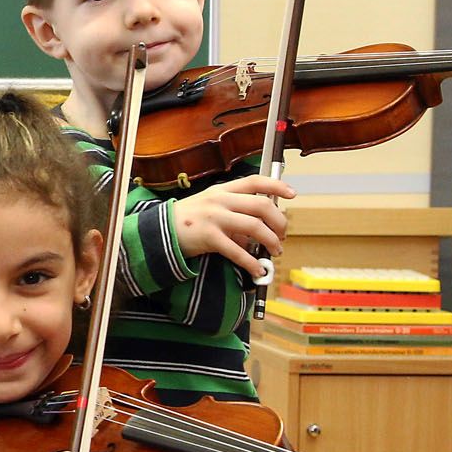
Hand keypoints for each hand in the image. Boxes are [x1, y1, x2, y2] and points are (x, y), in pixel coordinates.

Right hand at [172, 174, 294, 277]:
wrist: (159, 232)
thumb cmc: (188, 220)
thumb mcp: (211, 207)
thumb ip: (235, 213)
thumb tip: (259, 231)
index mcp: (222, 190)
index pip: (255, 181)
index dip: (276, 185)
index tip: (292, 194)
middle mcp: (220, 200)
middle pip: (262, 206)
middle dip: (279, 222)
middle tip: (282, 234)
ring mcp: (214, 218)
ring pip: (255, 227)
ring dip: (271, 241)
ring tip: (275, 251)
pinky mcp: (208, 237)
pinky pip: (237, 251)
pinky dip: (251, 263)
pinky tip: (257, 270)